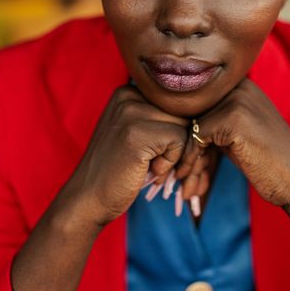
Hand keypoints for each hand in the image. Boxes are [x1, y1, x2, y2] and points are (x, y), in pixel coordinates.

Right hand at [64, 85, 188, 225]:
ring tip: (152, 167)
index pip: (175, 103)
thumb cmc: (117, 170)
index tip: (158, 153)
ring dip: (175, 154)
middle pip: (182, 113)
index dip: (175, 131)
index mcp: (127, 91)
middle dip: (179, 143)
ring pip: (184, 126)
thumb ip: (158, 117)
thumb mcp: (134, 133)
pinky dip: (171, 162)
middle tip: (158, 164)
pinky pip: (179, 141)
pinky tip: (151, 171)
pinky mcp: (137, 133)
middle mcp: (128, 95)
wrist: (87, 199)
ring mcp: (131, 112)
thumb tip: (202, 109)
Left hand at [191, 78, 289, 213]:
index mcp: (243, 85)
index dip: (189, 133)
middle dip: (185, 145)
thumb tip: (178, 122)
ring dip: (187, 156)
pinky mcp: (234, 118)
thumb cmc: (268, 163)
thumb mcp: (238, 134)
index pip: (200, 103)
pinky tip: (193, 178)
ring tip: (185, 181)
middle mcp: (241, 86)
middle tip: (181, 175)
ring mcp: (238, 99)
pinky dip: (191, 160)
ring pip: (192, 125)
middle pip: (193, 113)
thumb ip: (215, 121)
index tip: (184, 161)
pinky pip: (196, 137)